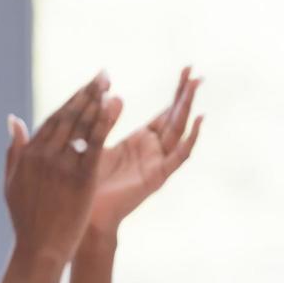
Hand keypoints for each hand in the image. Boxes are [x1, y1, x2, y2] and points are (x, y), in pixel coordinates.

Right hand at [3, 73, 122, 265]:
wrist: (39, 249)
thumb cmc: (25, 219)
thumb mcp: (11, 182)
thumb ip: (14, 149)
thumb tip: (13, 119)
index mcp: (28, 154)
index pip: (54, 118)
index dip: (73, 99)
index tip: (87, 85)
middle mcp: (44, 155)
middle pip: (69, 116)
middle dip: (88, 92)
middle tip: (103, 74)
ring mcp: (62, 166)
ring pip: (81, 126)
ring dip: (97, 101)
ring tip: (110, 84)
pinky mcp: (81, 179)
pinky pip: (94, 145)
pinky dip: (103, 123)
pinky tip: (114, 107)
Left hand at [88, 66, 202, 235]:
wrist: (85, 214)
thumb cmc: (88, 181)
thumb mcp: (96, 141)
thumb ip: (105, 119)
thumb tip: (113, 93)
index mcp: (140, 141)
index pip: (164, 112)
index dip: (176, 92)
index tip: (187, 68)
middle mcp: (153, 150)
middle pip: (175, 117)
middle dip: (185, 94)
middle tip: (196, 71)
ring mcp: (157, 163)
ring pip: (178, 131)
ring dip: (188, 108)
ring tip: (196, 85)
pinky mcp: (157, 176)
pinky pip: (179, 156)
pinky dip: (190, 138)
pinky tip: (198, 119)